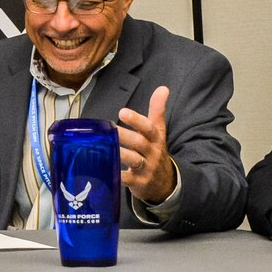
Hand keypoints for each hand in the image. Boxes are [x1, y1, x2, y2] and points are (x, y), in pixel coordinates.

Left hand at [115, 86, 176, 204]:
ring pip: (134, 160)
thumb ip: (157, 110)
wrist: (165, 183)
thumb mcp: (159, 132)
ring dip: (120, 154)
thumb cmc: (155, 152)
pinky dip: (118, 176)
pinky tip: (107, 171)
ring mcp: (146, 169)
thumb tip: (163, 88)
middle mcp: (152, 153)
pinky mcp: (138, 183)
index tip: (123, 112)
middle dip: (126, 136)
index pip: (149, 128)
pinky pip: (127, 179)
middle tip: (111, 129)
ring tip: (106, 147)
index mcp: (156, 139)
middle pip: (140, 143)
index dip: (137, 120)